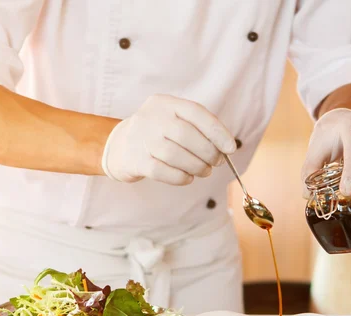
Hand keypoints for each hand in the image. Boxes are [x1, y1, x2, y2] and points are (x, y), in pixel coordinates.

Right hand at [102, 94, 235, 184]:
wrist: (120, 146)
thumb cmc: (158, 134)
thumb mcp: (173, 120)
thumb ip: (198, 128)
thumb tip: (226, 147)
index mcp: (165, 103)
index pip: (197, 113)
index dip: (218, 132)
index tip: (230, 148)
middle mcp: (152, 117)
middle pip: (187, 135)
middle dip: (209, 152)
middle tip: (217, 162)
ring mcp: (141, 138)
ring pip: (177, 155)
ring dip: (197, 166)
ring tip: (205, 171)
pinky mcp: (136, 160)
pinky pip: (164, 172)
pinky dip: (181, 177)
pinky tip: (188, 177)